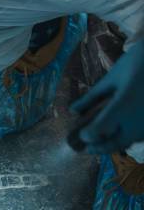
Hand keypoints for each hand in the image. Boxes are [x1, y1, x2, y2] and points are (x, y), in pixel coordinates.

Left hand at [71, 38, 143, 153]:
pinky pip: (140, 135)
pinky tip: (122, 130)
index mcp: (121, 108)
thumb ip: (92, 96)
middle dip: (99, 148)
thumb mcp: (113, 77)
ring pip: (129, 142)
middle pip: (114, 144)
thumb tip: (73, 110)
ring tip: (103, 138)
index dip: (86, 136)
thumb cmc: (139, 61)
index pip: (97, 132)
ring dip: (115, 143)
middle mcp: (137, 122)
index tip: (80, 134)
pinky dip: (129, 136)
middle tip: (88, 148)